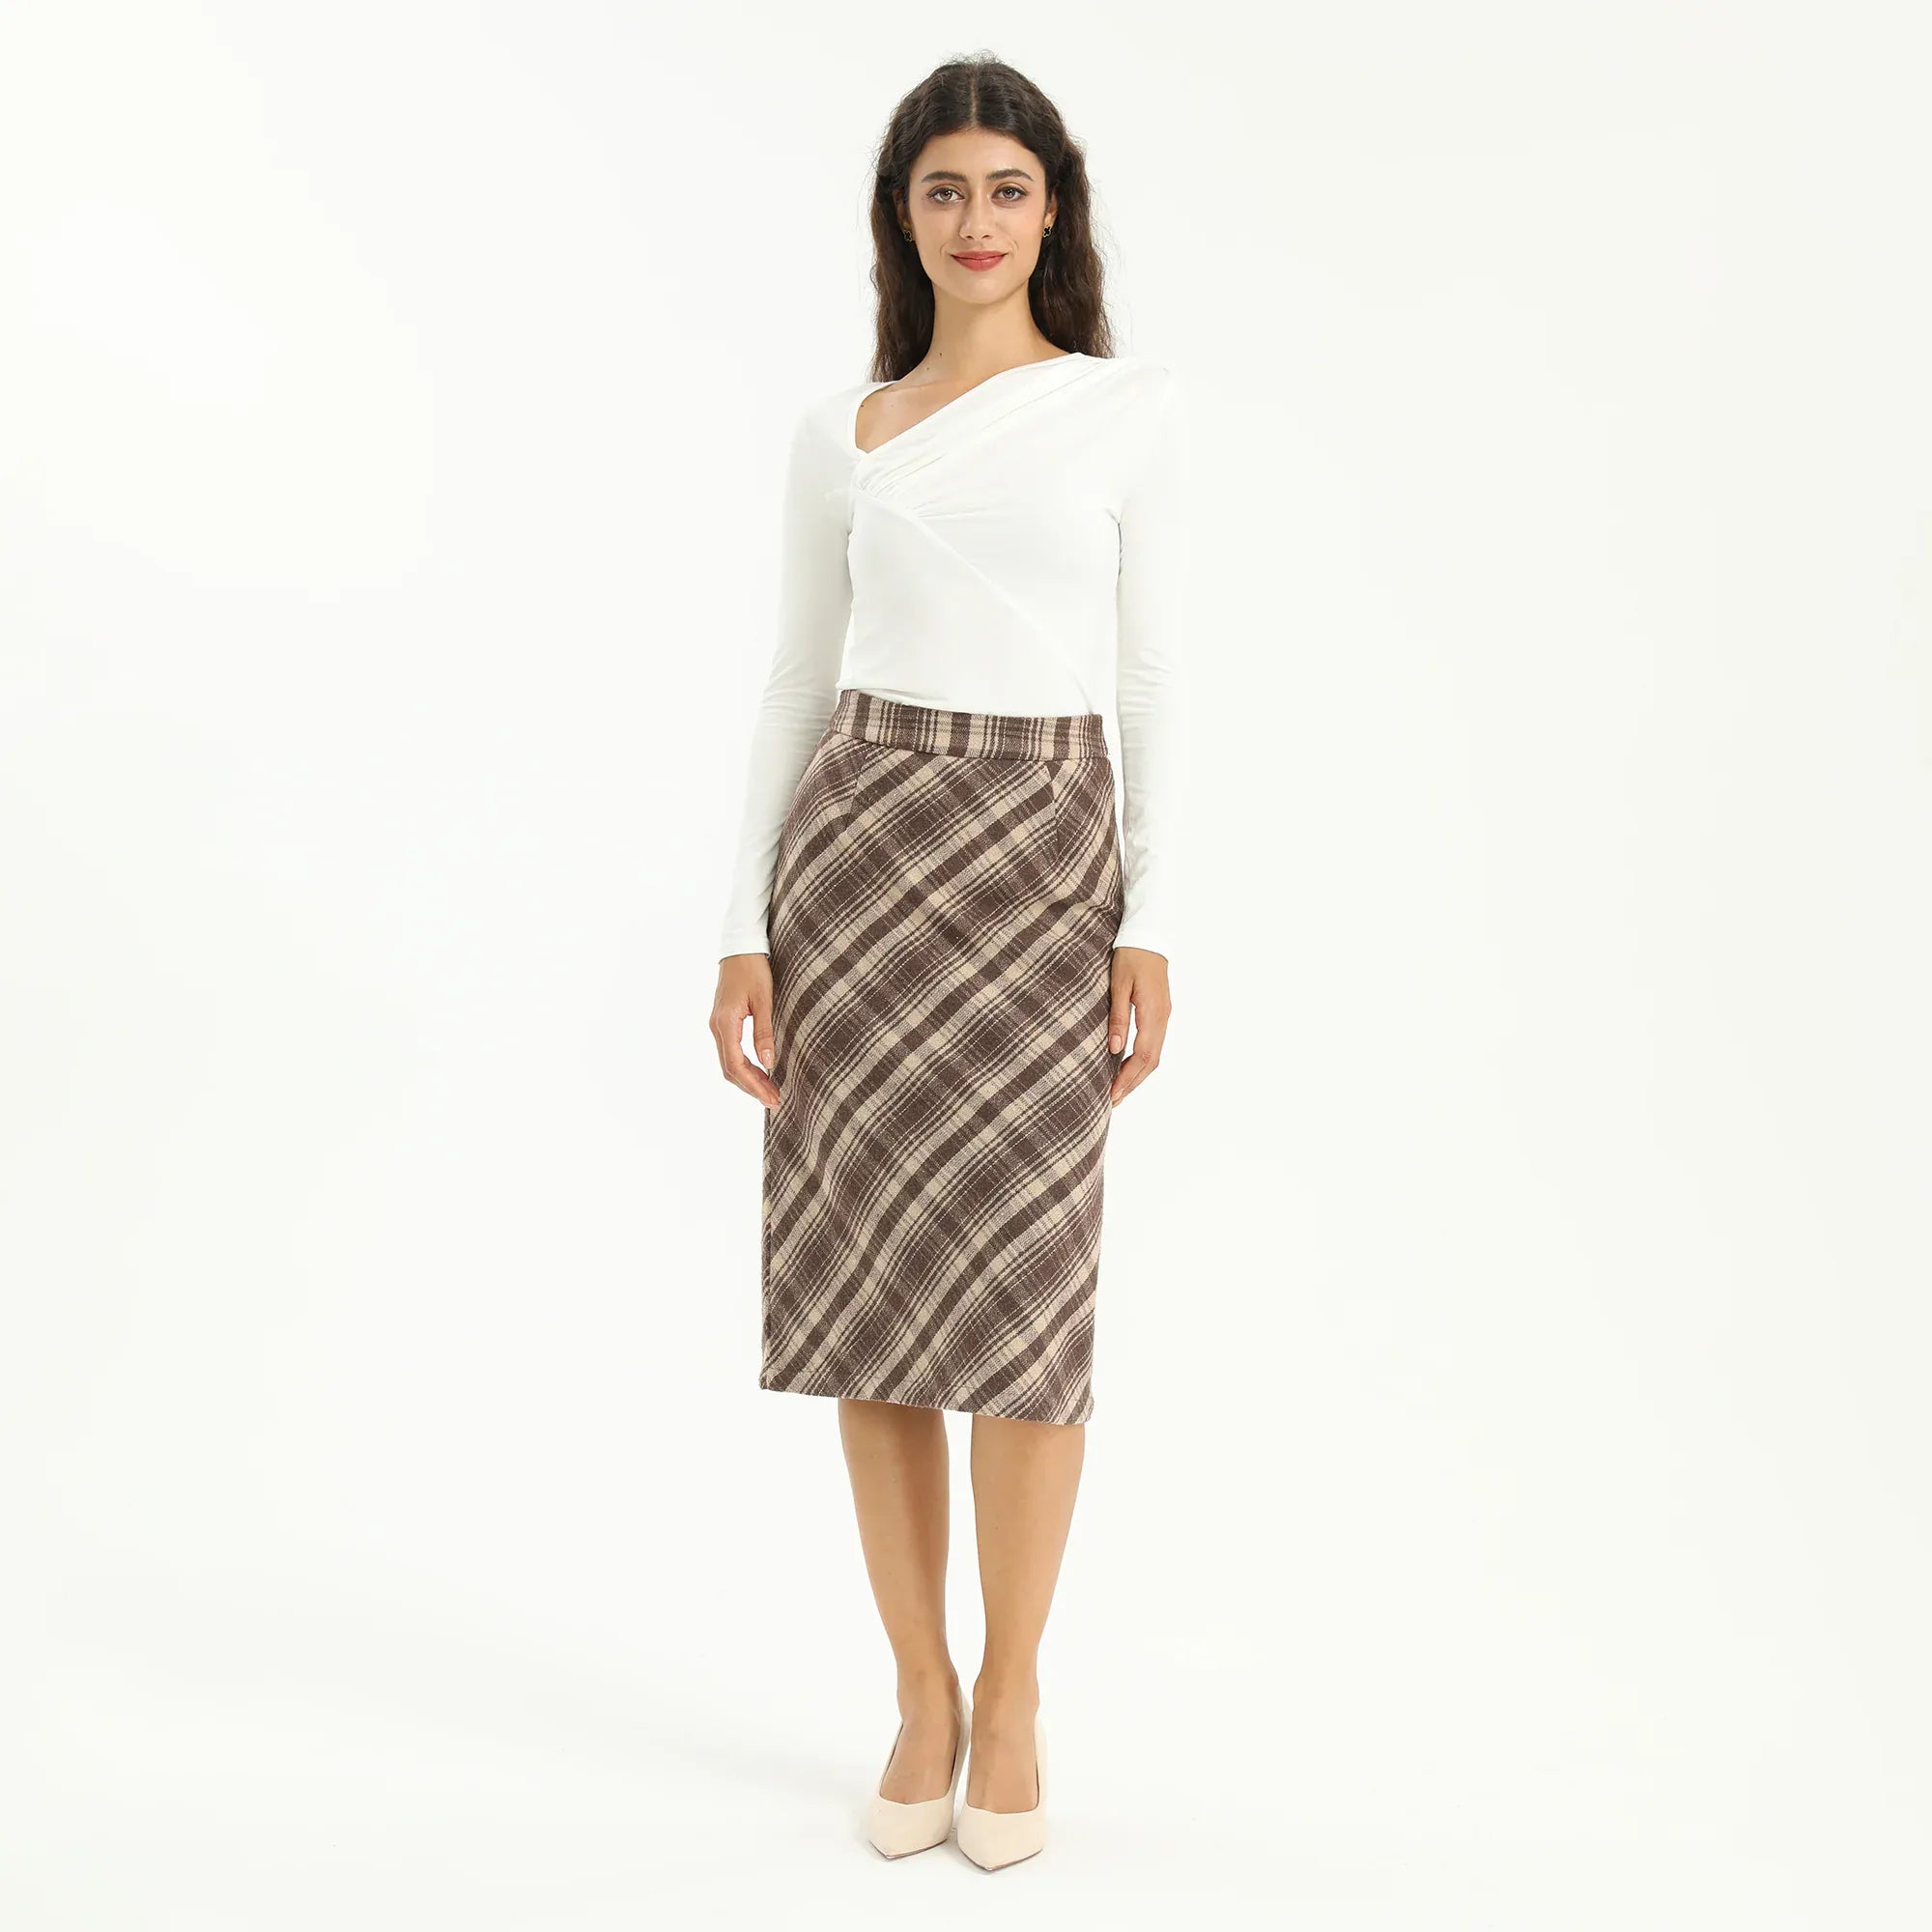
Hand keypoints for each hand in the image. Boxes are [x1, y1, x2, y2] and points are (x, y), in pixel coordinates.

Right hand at [712, 952, 778, 1109]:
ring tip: (769, 1093)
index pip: (736, 1064)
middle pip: (730, 1069)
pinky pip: (730, 1052)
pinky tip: (760, 1073)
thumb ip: (764, 1031)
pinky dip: (744, 1067)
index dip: (753, 1085)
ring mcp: (718, 1025)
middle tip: (774, 1102)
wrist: (740, 947)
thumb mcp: (764, 999)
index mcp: (725, 1023)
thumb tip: (768, 1063)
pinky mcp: (723, 1023)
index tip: (772, 1098)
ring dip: (748, 1080)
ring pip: (729, 1063)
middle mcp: (717, 1027)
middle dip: (751, 1088)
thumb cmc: (753, 969)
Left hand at [1107, 947, 1170, 1106]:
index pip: (1143, 1055)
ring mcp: (1164, 1016)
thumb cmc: (1130, 956)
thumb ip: (1117, 1017)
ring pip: (1155, 1055)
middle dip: (1133, 1083)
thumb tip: (1114, 1049)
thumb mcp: (1118, 985)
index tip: (1113, 1094)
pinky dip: (1142, 1061)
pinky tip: (1127, 1067)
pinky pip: (1154, 1044)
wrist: (1148, 936)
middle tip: (1113, 1101)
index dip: (1128, 1078)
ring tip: (1119, 1090)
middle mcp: (1163, 1018)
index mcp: (1153, 1012)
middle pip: (1152, 1061)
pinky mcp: (1160, 1013)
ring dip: (1138, 1075)